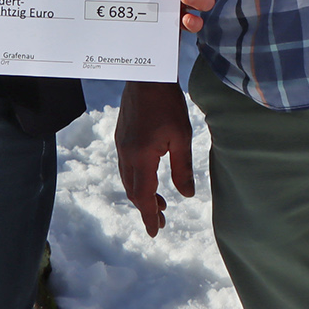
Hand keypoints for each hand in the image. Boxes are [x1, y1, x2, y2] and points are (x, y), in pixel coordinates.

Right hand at [116, 81, 195, 235]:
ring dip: (142, 194)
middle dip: (146, 208)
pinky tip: (148, 177)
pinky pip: (126, 166)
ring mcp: (121, 145)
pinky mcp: (121, 136)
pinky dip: (136, 179)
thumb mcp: (181, 137)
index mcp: (141, 158)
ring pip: (128, 179)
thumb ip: (182, 168)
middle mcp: (126, 155)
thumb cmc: (168, 103)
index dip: (149, 216)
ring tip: (160, 202)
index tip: (154, 233)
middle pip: (133, 191)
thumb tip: (187, 195)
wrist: (147, 75)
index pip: (144, 197)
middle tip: (162, 220)